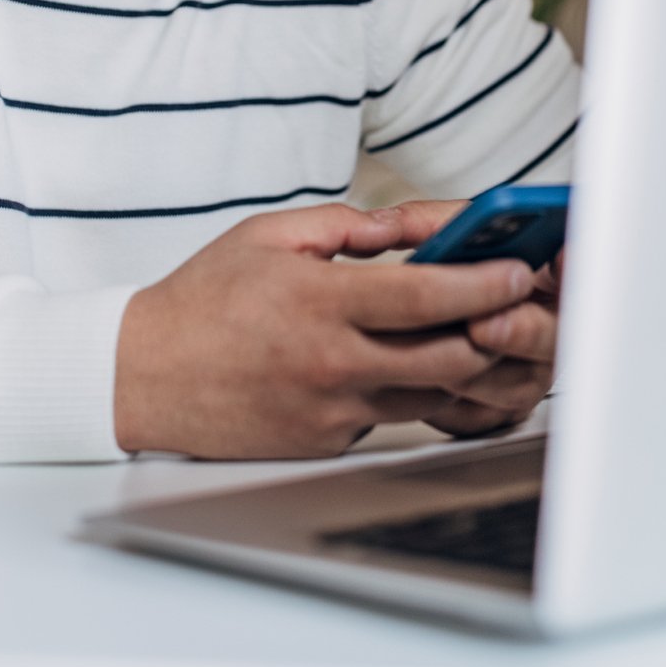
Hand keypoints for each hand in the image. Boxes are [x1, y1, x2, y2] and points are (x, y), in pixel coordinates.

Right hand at [113, 201, 535, 457]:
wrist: (146, 377)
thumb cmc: (204, 300)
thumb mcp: (269, 236)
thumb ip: (345, 226)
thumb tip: (408, 225)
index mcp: (321, 305)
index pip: (427, 298)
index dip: (484, 284)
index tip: (517, 271)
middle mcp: (334, 365)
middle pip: (450, 356)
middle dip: (496, 330)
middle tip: (519, 305)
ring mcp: (333, 411)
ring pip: (431, 394)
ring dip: (465, 364)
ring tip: (484, 332)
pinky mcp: (329, 441)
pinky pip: (391, 414)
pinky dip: (412, 389)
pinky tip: (416, 362)